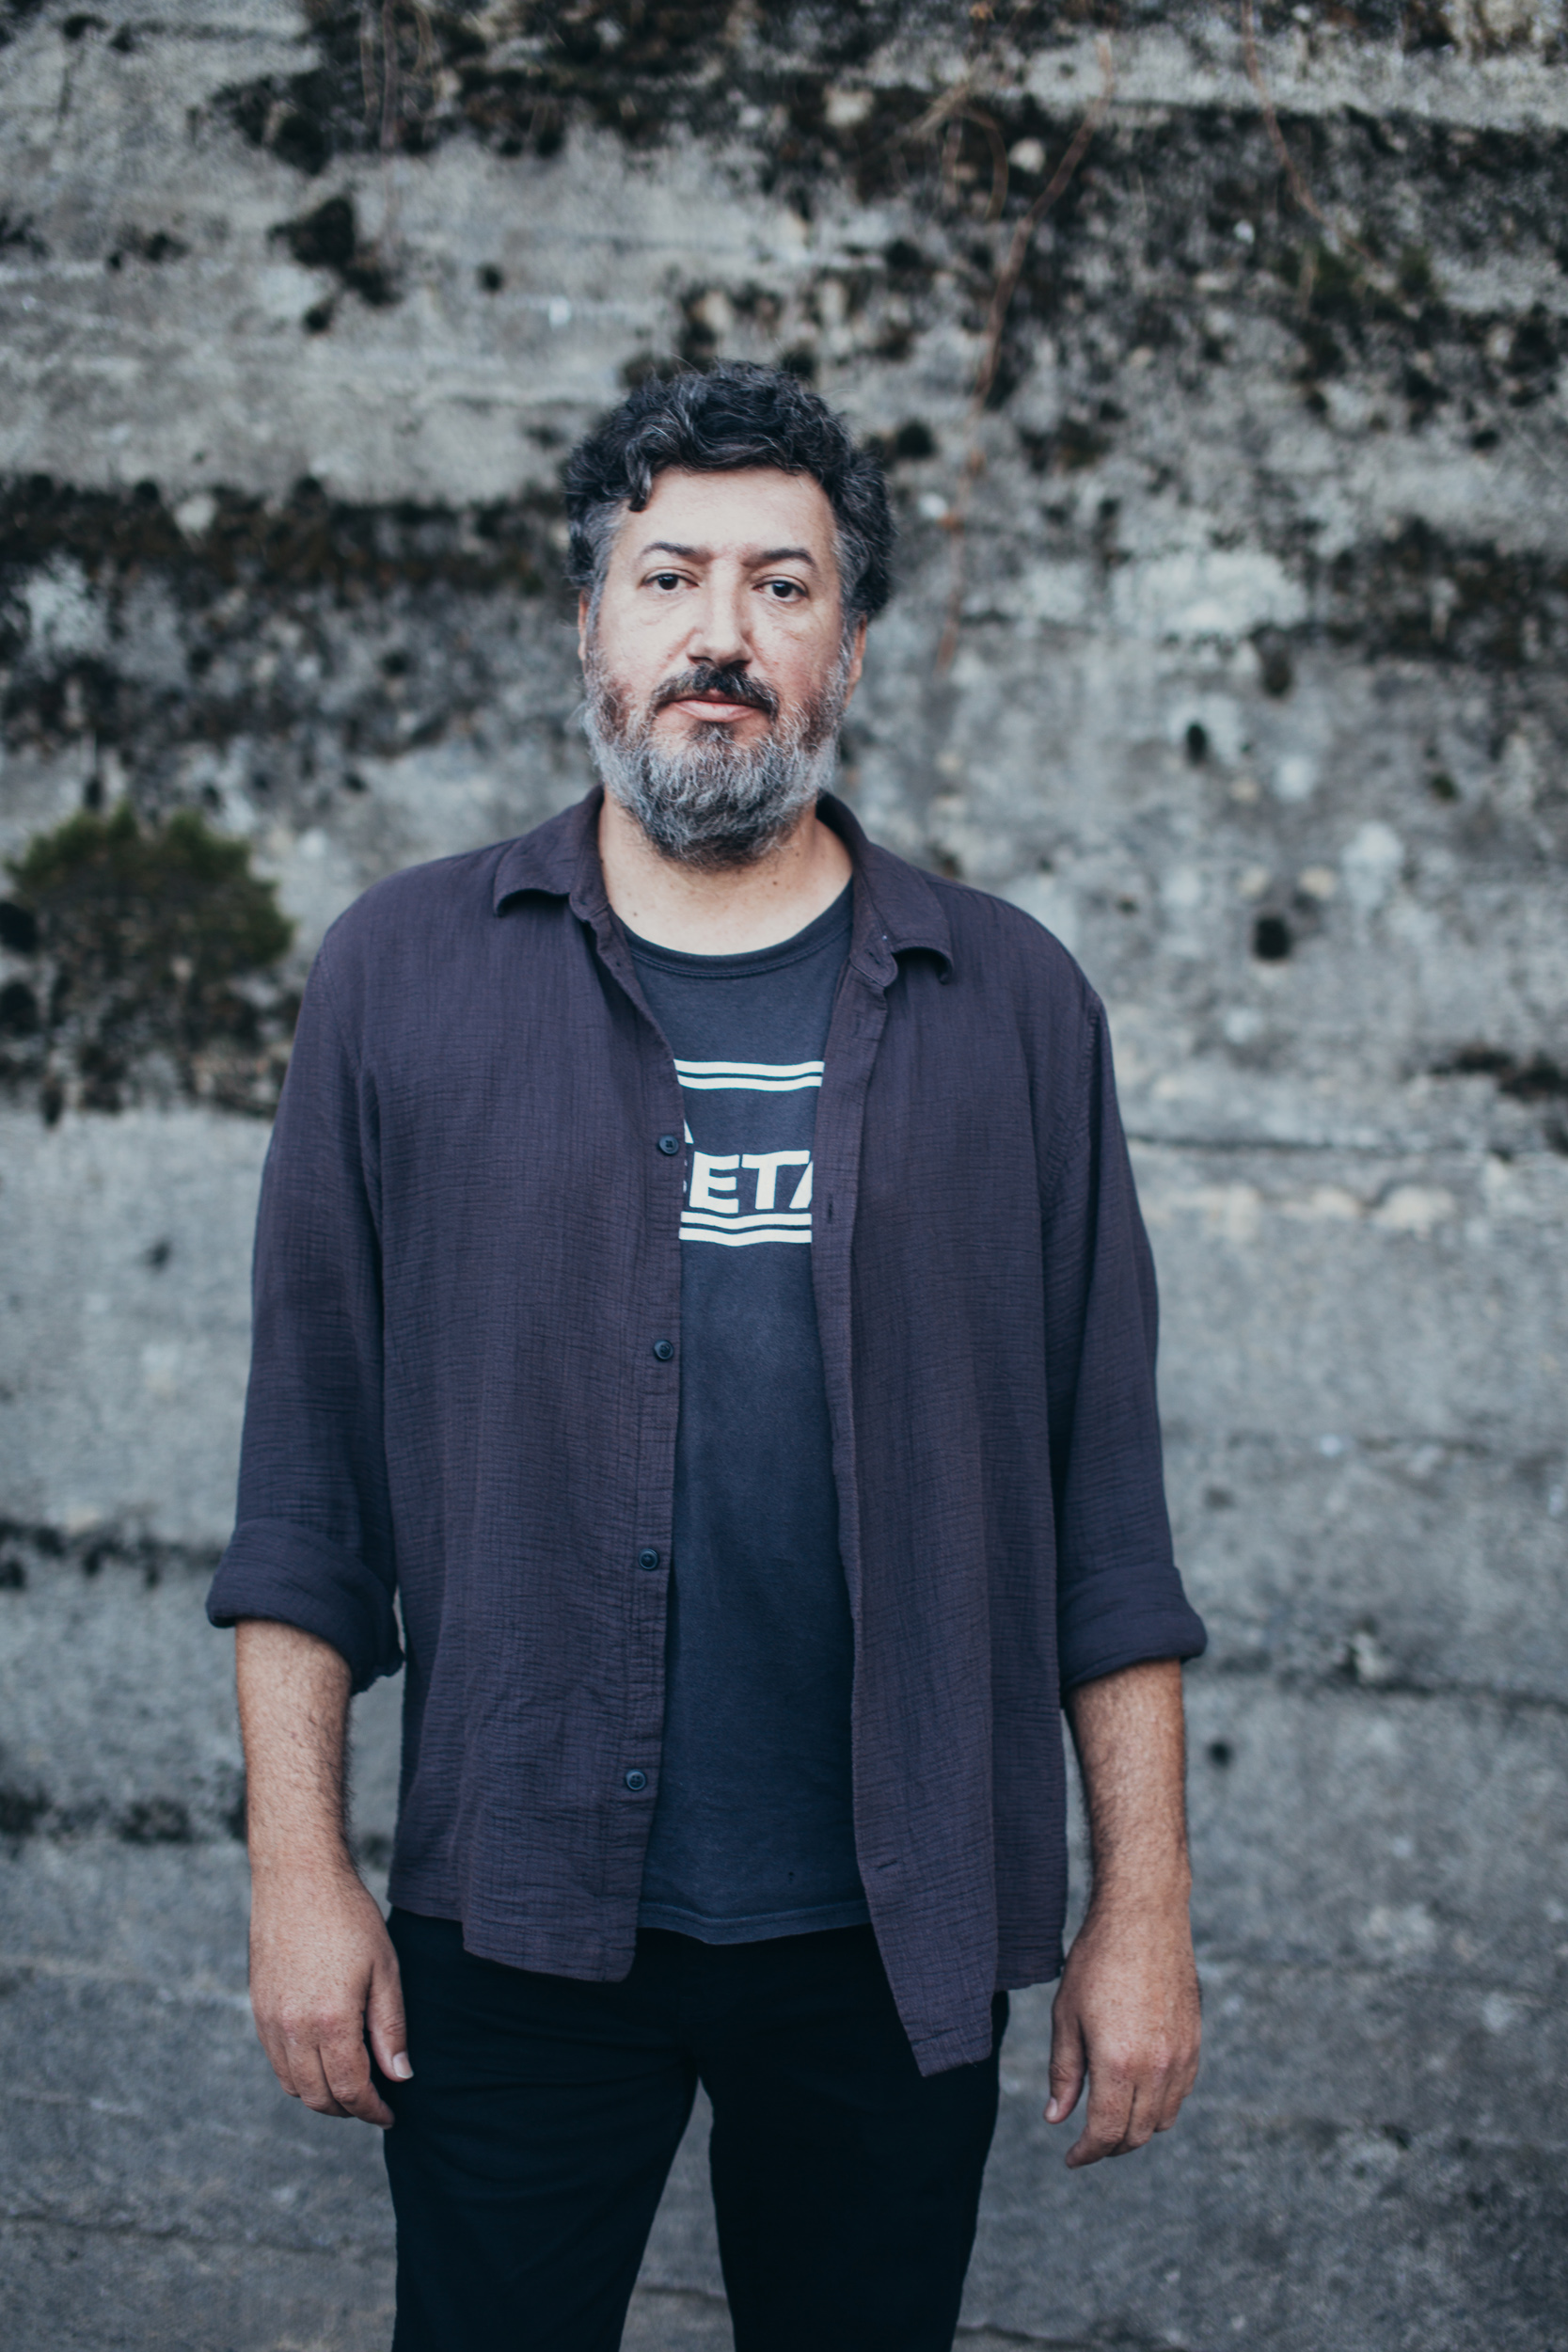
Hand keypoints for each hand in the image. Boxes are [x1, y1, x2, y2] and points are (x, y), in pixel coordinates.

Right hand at [248, 1866, 410, 2127]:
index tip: (390, 2114)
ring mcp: (270, 2021)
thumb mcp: (385, 1969)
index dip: (372, 2110)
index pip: (350, 2089)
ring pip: (294, 2085)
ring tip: (351, 2083)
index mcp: (330, 2020)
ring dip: (322, 2095)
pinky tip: (323, 2058)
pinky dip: (300, 2075)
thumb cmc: (349, 1918)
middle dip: (348, 2109)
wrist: (298, 1878)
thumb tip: (399, 2076)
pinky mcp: (258, 2009)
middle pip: (318, 2097)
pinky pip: (277, 2062)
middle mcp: (293, 2029)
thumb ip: (391, 2028)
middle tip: (374, 2102)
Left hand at [1045, 1893, 1200, 2167]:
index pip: (1107, 2132)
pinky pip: (1181, 2093)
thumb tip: (1056, 2117)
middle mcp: (1157, 2068)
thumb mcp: (1066, 2015)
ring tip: (1111, 2118)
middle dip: (1109, 2146)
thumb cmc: (1097, 1961)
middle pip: (1136, 2133)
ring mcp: (1181, 2056)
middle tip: (1086, 2141)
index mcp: (1119, 2063)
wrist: (1144, 1917)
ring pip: (1162, 2119)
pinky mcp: (1195, 2042)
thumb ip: (1064, 2071)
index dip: (1087, 2152)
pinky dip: (1160, 2105)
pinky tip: (1138, 2092)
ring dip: (1136, 2128)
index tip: (1072, 2157)